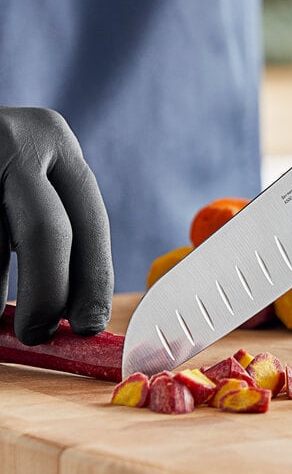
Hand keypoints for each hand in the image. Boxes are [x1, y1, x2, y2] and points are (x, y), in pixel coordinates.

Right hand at [0, 107, 112, 343]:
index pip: (90, 221)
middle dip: (48, 293)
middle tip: (39, 334)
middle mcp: (16, 139)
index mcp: (53, 139)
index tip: (90, 324)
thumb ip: (48, 225)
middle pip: (46, 231)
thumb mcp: (27, 175)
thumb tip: (67, 306)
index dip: (93, 280)